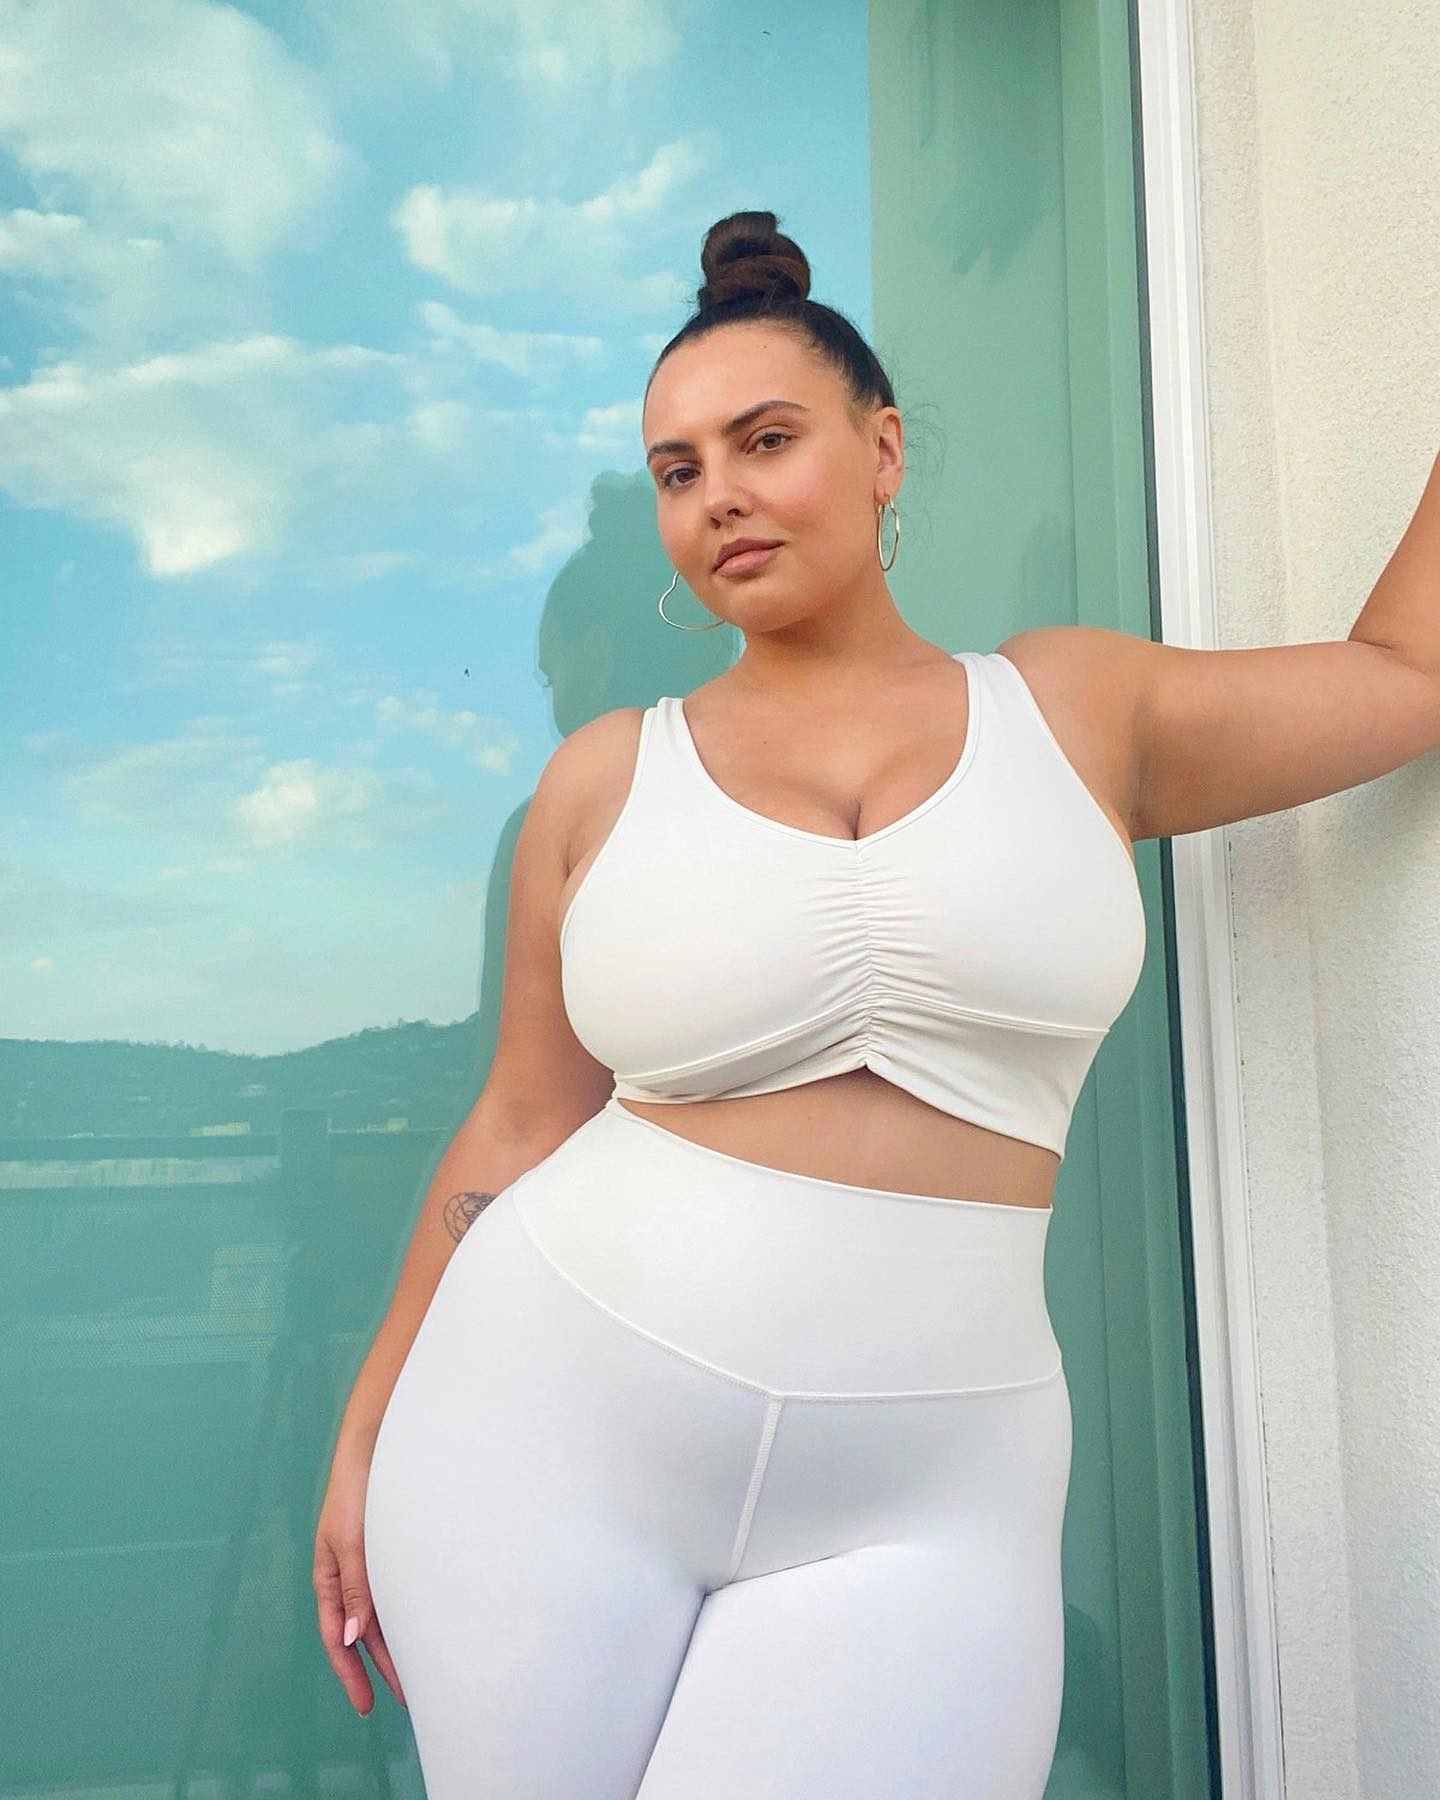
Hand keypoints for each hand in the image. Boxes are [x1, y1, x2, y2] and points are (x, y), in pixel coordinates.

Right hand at [313, 1434, 406, 1716]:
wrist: (378, 1442)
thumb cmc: (357, 1489)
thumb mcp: (350, 1540)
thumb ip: (354, 1587)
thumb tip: (350, 1638)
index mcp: (330, 1576)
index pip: (336, 1637)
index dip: (350, 1673)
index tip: (366, 1706)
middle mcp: (351, 1574)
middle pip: (364, 1633)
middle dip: (383, 1668)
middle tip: (410, 1700)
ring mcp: (373, 1562)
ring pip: (385, 1615)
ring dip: (400, 1644)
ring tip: (425, 1674)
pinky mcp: (394, 1549)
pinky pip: (400, 1591)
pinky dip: (410, 1614)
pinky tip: (429, 1628)